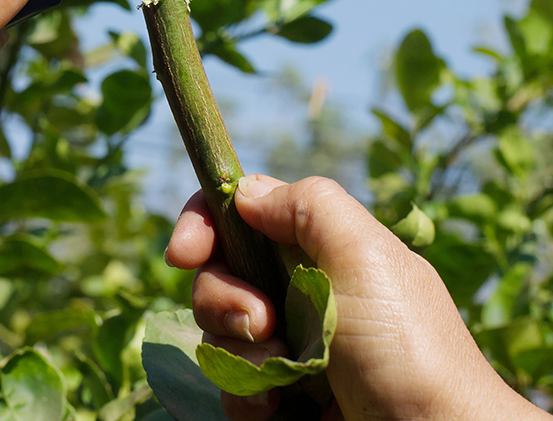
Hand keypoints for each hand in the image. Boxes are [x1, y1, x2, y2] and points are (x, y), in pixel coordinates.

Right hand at [166, 175, 546, 420]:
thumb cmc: (407, 345)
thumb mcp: (366, 256)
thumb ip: (306, 206)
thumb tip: (243, 192)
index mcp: (318, 247)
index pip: (240, 214)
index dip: (203, 224)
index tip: (184, 254)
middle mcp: (298, 290)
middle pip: (216, 274)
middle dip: (223, 299)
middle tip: (263, 324)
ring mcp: (288, 344)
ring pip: (217, 333)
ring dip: (238, 355)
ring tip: (283, 378)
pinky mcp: (280, 393)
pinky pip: (230, 385)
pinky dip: (244, 397)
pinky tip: (276, 409)